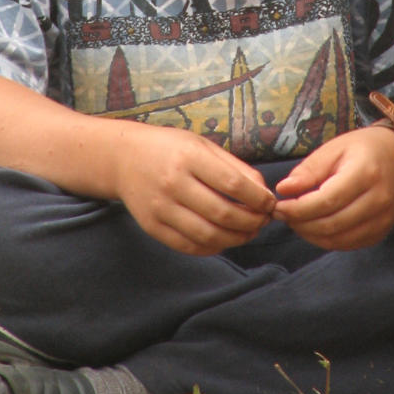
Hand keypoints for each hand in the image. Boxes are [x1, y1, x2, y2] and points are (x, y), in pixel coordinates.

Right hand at [112, 123, 276, 255]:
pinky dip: (213, 247)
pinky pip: (189, 246)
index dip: (258, 198)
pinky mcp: (152, 227)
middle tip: (263, 221)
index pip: (233, 184)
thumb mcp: (202, 145)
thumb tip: (264, 193)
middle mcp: (173, 183)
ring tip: (248, 232)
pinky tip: (224, 238)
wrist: (123, 158)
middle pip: (223, 214)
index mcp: (189, 157)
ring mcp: (160, 208)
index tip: (270, 202)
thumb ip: (234, 167)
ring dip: (236, 239)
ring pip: (208, 235)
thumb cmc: (170, 148)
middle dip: (252, 222)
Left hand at [272, 126, 393, 249]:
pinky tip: (313, 227)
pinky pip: (348, 244)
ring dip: (310, 234)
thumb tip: (283, 190)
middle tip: (283, 214)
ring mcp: (383, 219)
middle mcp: (379, 200)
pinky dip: (326, 240)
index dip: (298, 208)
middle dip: (301, 223)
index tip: (279, 206)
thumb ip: (308, 171)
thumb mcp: (333, 149)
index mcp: (365, 173)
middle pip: (331, 223)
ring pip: (338, 239)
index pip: (326, 201)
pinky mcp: (382, 232)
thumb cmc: (362, 149)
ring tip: (296, 220)